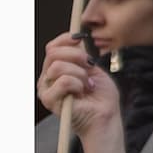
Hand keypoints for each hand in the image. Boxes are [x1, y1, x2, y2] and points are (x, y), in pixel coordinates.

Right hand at [37, 31, 126, 152]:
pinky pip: (63, 81)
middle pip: (53, 53)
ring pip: (58, 67)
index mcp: (56, 69)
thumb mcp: (92, 69)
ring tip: (87, 84)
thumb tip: (76, 37)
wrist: (105, 115)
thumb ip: (81, 54)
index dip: (65, 39)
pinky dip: (78, 84)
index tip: (81, 37)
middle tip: (90, 65)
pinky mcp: (49, 100)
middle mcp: (47, 78)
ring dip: (80, 73)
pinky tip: (83, 92)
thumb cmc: (100, 95)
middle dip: (76, 55)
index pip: (52, 47)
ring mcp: (46, 89)